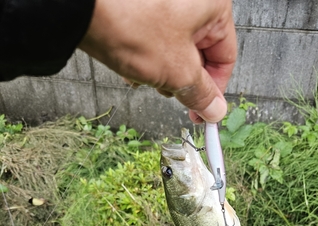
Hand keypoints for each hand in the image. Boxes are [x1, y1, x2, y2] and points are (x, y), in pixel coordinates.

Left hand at [79, 0, 236, 122]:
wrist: (83, 8)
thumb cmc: (132, 24)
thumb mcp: (177, 71)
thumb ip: (201, 94)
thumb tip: (216, 110)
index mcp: (213, 5)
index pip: (225, 58)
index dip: (215, 90)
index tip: (204, 112)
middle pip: (200, 54)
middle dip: (182, 80)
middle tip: (169, 93)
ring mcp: (168, 3)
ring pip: (176, 50)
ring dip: (162, 72)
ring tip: (145, 76)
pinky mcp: (145, 8)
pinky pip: (156, 39)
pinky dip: (148, 57)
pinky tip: (131, 67)